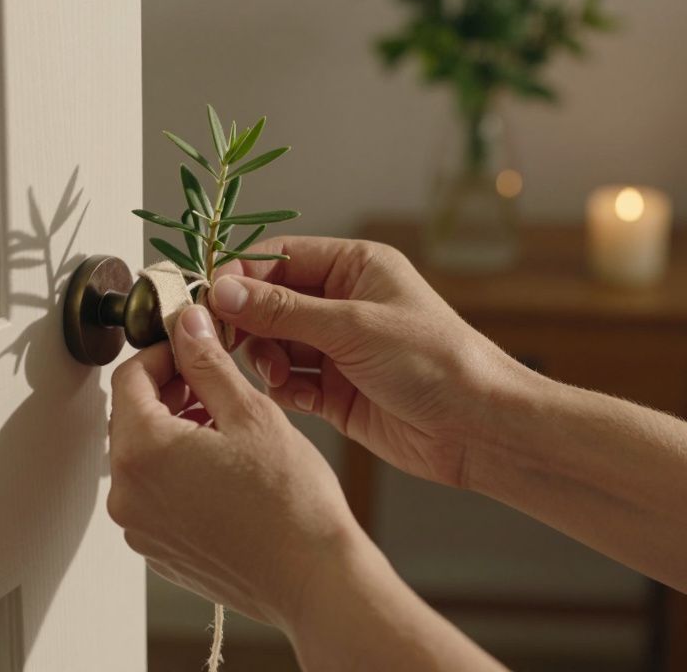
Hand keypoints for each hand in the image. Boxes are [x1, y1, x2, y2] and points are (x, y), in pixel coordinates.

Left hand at [107, 304, 365, 628]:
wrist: (314, 580)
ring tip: (226, 426)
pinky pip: (156, 495)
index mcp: (143, 453)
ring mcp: (141, 529)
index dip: (163, 354)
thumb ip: (208, 364)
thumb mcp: (251, 414)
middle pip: (131, 419)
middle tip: (214, 383)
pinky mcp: (158, 551)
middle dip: (168, 392)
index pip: (128, 378)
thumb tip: (187, 327)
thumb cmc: (291, 506)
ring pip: (145, 458)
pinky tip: (224, 469)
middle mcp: (128, 495)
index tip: (192, 347)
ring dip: (175, 432)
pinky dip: (179, 472)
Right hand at [210, 236, 530, 487]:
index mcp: (355, 267)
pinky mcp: (336, 392)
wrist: (477, 428)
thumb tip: (223, 290)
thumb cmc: (435, 361)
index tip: (209, 298)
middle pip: (269, 303)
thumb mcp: (353, 325)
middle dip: (248, 323)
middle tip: (226, 342)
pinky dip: (282, 389)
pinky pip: (290, 384)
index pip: (280, 258)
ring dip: (265, 360)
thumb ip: (283, 310)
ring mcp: (338, 349)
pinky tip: (289, 395)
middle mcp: (343, 304)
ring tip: (279, 376)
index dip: (241, 276)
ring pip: (274, 345)